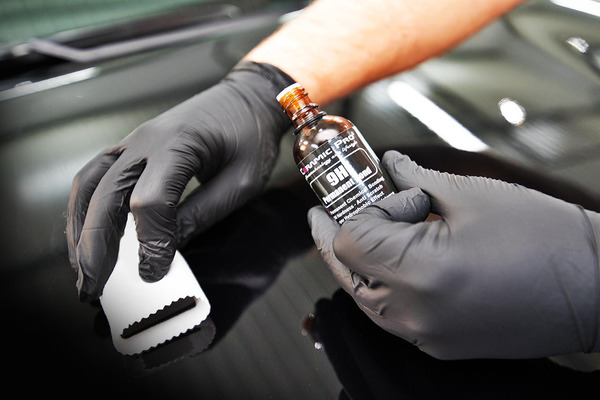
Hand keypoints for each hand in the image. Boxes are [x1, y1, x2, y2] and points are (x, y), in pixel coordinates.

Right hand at [66, 62, 294, 301]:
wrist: (248, 98)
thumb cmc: (251, 135)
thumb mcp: (241, 181)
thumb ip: (202, 213)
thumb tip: (169, 249)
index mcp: (179, 145)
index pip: (151, 201)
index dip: (149, 242)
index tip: (153, 273)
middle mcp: (146, 140)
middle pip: (107, 195)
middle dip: (95, 245)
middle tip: (92, 287)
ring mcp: (134, 140)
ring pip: (90, 184)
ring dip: (81, 227)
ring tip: (81, 265)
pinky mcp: (131, 145)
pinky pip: (96, 174)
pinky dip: (85, 205)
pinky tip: (86, 230)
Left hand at [309, 150, 599, 359]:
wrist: (595, 287)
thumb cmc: (542, 236)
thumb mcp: (470, 195)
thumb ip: (414, 180)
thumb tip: (388, 165)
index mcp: (420, 273)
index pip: (350, 242)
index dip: (358, 210)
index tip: (377, 189)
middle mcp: (416, 314)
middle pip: (348, 273)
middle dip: (342, 236)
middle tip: (340, 209)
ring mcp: (427, 336)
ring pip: (365, 298)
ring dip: (360, 262)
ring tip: (374, 229)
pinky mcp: (440, 345)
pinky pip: (391, 316)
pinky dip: (385, 285)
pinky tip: (400, 258)